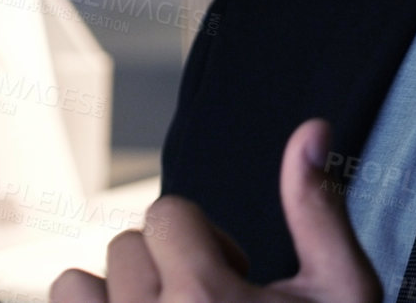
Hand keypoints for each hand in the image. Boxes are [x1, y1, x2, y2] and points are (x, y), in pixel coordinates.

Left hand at [51, 118, 381, 302]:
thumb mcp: (341, 289)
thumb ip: (317, 207)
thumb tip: (310, 128)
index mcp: (205, 295)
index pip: (165, 214)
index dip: (205, 235)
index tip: (235, 274)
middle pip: (125, 246)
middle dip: (167, 265)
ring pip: (75, 287)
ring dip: (115, 295)